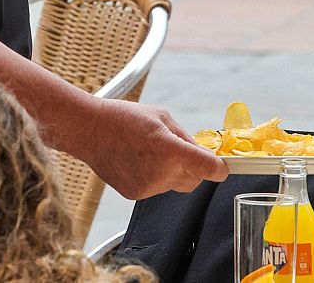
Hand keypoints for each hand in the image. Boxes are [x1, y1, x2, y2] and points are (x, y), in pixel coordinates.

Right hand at [72, 99, 228, 200]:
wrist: (90, 131)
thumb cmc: (123, 119)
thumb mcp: (162, 117)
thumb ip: (186, 138)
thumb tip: (202, 153)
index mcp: (170, 151)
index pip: (209, 169)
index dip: (220, 169)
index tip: (222, 167)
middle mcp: (161, 173)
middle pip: (195, 180)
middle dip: (195, 168)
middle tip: (182, 151)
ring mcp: (148, 187)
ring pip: (176, 185)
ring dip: (173, 172)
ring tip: (152, 152)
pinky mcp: (136, 195)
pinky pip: (158, 188)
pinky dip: (156, 177)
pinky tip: (140, 161)